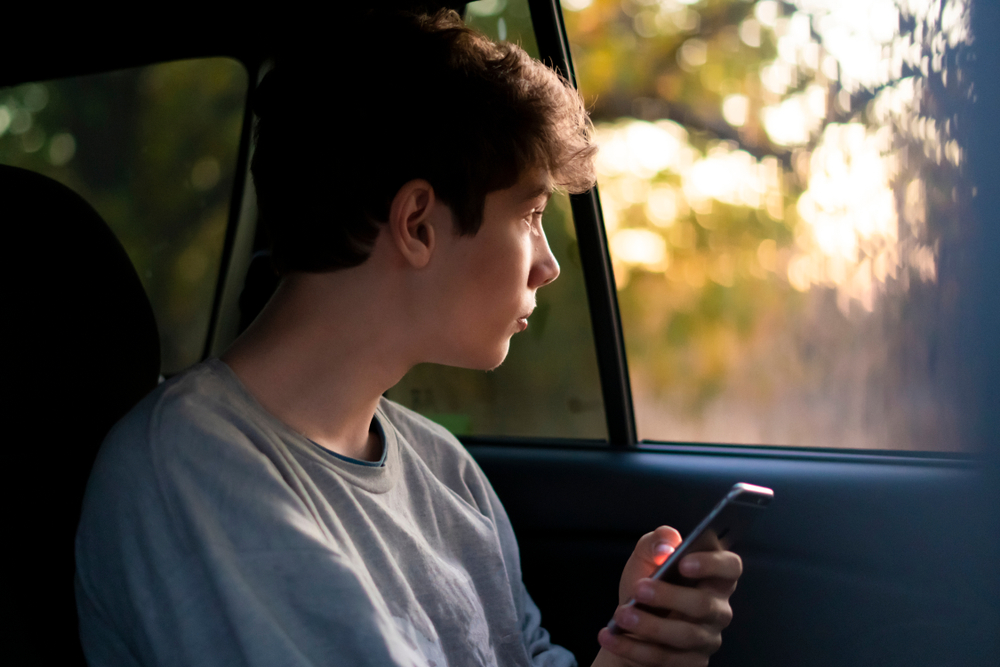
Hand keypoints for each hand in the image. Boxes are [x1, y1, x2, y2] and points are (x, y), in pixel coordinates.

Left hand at [593, 526, 741, 666]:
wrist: (626, 624)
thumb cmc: (644, 586)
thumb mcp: (645, 558)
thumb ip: (656, 542)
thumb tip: (667, 543)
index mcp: (712, 576)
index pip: (730, 567)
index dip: (712, 564)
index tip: (684, 562)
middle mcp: (717, 608)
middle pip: (704, 604)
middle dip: (669, 597)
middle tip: (639, 589)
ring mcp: (707, 639)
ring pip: (685, 635)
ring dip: (649, 625)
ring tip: (621, 615)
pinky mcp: (691, 663)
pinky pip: (665, 658)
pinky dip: (633, 648)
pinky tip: (611, 636)